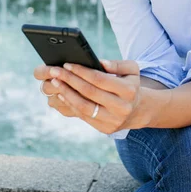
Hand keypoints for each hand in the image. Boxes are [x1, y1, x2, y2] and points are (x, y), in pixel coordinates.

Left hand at [33, 59, 150, 134]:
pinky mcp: (105, 128)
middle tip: (55, 71)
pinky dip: (71, 104)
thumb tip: (99, 63)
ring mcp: (113, 120)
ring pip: (84, 107)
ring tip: (55, 82)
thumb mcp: (131, 70)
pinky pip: (84, 116)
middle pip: (90, 92)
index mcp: (129, 90)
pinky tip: (62, 94)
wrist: (135, 110)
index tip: (67, 64)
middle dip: (70, 80)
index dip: (82, 71)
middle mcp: (122, 107)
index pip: (100, 79)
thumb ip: (117, 64)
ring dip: (66, 93)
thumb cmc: (129, 84)